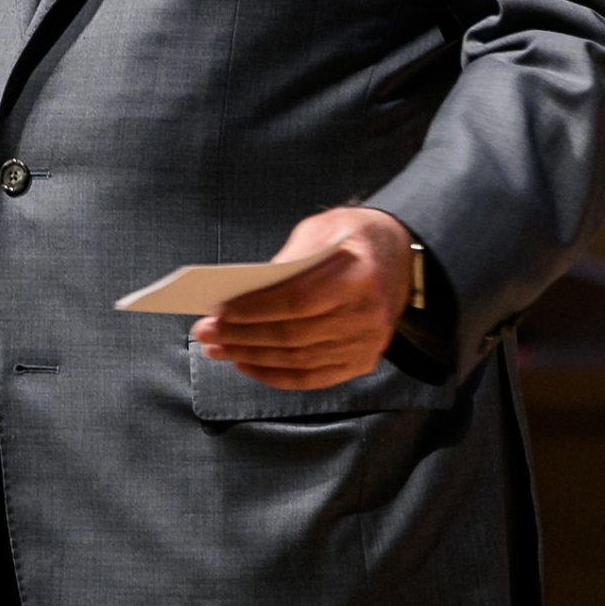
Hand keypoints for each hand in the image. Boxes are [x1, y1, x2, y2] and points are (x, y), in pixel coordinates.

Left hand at [190, 206, 413, 389]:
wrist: (399, 257)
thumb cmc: (352, 237)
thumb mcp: (324, 227)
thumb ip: (290, 256)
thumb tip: (246, 291)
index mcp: (360, 277)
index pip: (299, 301)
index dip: (257, 309)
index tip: (221, 311)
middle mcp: (368, 317)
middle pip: (294, 335)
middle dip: (242, 336)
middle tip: (205, 331)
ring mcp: (366, 345)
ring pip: (298, 360)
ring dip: (250, 357)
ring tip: (216, 348)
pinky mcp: (360, 362)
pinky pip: (312, 378)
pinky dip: (274, 376)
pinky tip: (246, 364)